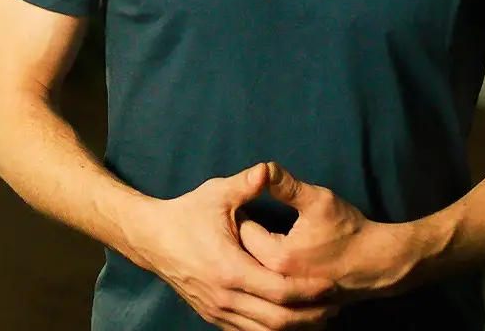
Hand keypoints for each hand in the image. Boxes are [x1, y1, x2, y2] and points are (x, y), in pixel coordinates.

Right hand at [131, 163, 338, 330]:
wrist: (151, 238)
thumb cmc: (186, 214)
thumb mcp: (217, 195)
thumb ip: (246, 184)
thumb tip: (268, 168)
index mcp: (230, 269)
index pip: (280, 290)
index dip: (309, 291)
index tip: (330, 285)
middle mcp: (225, 296)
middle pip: (278, 320)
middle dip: (309, 316)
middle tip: (333, 307)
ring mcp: (217, 309)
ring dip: (293, 328)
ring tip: (317, 318)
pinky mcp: (212, 315)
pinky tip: (288, 322)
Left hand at [238, 163, 416, 303]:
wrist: (378, 264)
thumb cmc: (350, 230)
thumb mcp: (319, 201)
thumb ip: (285, 185)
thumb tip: (261, 167)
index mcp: (278, 257)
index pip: (242, 231)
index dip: (242, 214)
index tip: (244, 204)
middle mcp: (278, 282)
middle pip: (243, 256)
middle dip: (242, 238)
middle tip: (247, 221)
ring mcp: (287, 298)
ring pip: (254, 277)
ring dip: (250, 260)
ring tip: (255, 241)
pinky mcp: (295, 307)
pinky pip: (267, 293)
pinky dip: (262, 279)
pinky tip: (267, 265)